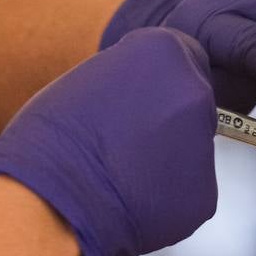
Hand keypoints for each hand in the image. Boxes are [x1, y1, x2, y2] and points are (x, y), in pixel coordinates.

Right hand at [0, 28, 216, 255]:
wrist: (50, 204)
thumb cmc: (50, 144)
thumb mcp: (86, 81)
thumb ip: (128, 79)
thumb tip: (140, 94)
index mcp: (165, 50)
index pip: (185, 57)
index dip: (159, 84)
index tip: (140, 101)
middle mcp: (195, 91)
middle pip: (193, 102)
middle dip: (167, 120)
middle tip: (126, 141)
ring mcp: (204, 145)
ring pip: (192, 150)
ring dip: (167, 160)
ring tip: (122, 173)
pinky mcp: (204, 195)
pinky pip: (189, 192)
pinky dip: (167, 198)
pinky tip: (133, 199)